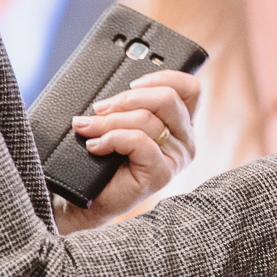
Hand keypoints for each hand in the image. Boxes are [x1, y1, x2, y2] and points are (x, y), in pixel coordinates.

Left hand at [53, 69, 200, 233]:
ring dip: (109, 121)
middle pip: (167, 99)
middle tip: (99, 108)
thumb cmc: (104, 157)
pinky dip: (112, 139)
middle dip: (126, 99)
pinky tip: (96, 146)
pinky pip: (139, 142)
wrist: (86, 198)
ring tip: (87, 128)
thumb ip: (130, 103)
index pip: (190, 88)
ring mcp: (176, 158)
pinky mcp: (161, 174)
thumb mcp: (122, 120)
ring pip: (147, 120)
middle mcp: (185, 139)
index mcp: (182, 122)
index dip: (163, 77)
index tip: (132, 83)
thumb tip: (116, 87)